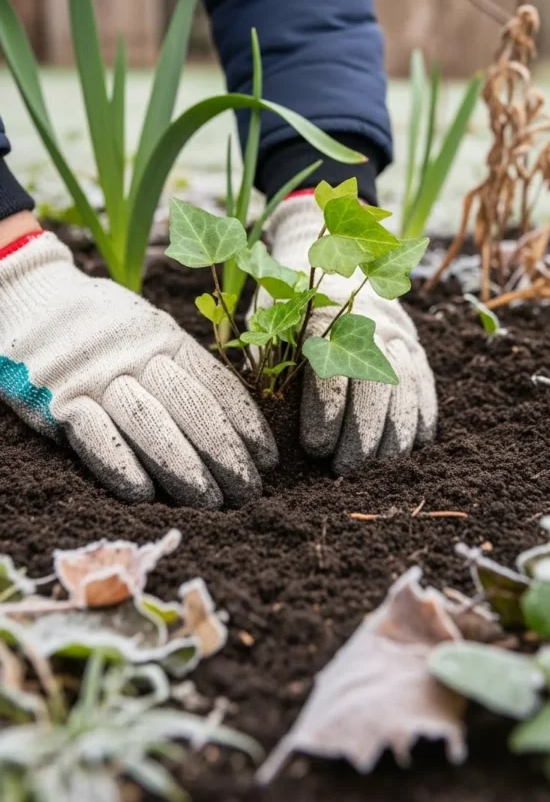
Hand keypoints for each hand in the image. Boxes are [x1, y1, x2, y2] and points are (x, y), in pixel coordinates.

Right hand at [0, 233, 276, 506]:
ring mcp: (98, 377)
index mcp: (167, 338)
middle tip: (248, 493)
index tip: (267, 461)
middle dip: (226, 455)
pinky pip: (96, 437)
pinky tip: (146, 495)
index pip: (217, 385)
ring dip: (184, 469)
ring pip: (151, 426)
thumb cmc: (100, 328)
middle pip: (193, 409)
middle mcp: (138, 356)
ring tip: (210, 503)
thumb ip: (182, 366)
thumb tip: (231, 420)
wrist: (30, 298)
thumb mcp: (149, 330)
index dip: (246, 425)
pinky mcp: (59, 400)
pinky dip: (122, 466)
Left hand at [265, 196, 436, 472]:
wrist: (332, 257)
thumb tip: (259, 411)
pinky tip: (408, 449)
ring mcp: (398, 333)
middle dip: (362, 434)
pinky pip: (426, 386)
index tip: (314, 446)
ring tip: (375, 469)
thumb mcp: (268, 318)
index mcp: (325, 315)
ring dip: (393, 435)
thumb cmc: (287, 300)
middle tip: (344, 468)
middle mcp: (369, 323)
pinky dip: (420, 420)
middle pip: (377, 386)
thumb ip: (266, 355)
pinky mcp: (416, 346)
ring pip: (406, 389)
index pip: (333, 371)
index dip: (326, 413)